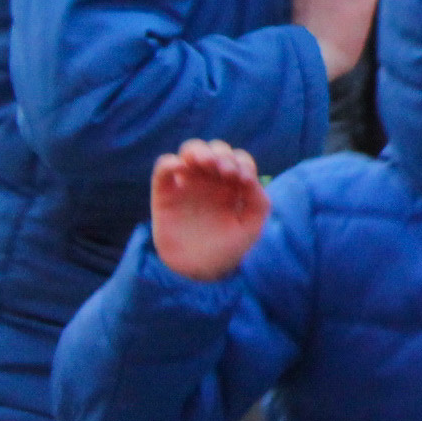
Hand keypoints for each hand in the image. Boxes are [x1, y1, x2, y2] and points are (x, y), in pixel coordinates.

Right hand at [150, 139, 268, 281]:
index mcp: (232, 186)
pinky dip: (170, 162)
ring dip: (199, 151)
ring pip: (191, 150)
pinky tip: (180, 168)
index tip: (243, 181)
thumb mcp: (251, 228)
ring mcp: (187, 185)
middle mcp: (210, 181)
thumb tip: (249, 178)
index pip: (238, 159)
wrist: (197, 271)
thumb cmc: (226, 250)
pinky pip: (163, 167)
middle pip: (216, 149)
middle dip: (222, 154)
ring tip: (206, 163)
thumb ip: (258, 202)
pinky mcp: (165, 194)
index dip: (241, 162)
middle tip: (225, 172)